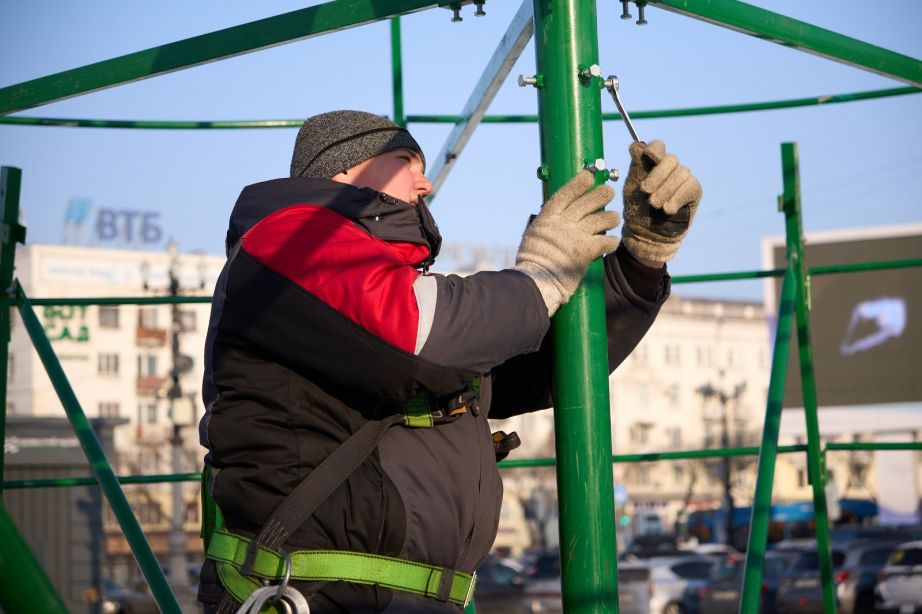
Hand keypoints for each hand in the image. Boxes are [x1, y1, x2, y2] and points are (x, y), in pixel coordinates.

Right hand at [514, 170, 619, 315]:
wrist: (536, 282)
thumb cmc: (533, 262)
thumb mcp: (535, 236)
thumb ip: (549, 225)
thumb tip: (558, 217)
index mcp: (548, 218)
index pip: (566, 193)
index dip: (578, 183)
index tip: (589, 176)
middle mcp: (563, 223)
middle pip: (588, 202)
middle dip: (602, 195)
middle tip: (609, 192)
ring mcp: (576, 236)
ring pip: (603, 219)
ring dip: (611, 217)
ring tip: (613, 218)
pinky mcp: (587, 251)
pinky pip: (607, 241)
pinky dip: (612, 241)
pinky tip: (612, 242)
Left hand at [622, 140, 701, 262]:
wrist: (647, 233)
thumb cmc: (637, 210)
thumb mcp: (631, 189)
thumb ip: (636, 168)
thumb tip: (634, 145)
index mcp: (652, 163)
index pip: (658, 147)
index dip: (655, 149)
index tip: (648, 156)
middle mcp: (669, 168)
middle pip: (670, 160)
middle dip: (657, 176)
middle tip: (646, 192)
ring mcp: (683, 177)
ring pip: (681, 173)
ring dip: (665, 190)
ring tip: (654, 205)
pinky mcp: (693, 190)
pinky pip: (689, 187)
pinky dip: (677, 198)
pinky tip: (667, 209)